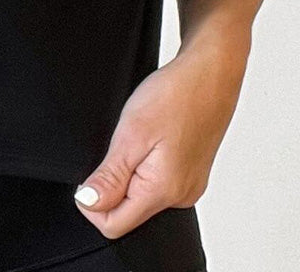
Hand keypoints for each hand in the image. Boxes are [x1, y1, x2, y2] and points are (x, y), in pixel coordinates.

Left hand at [73, 34, 248, 237]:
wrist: (211, 74)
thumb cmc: (175, 96)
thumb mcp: (131, 134)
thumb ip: (110, 176)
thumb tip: (88, 203)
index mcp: (163, 191)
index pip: (114, 225)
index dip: (91, 202)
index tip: (90, 172)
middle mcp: (180, 196)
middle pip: (128, 213)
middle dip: (111, 185)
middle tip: (117, 147)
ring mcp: (189, 185)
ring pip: (141, 196)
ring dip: (128, 173)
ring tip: (137, 139)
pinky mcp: (191, 173)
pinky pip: (157, 182)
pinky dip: (144, 166)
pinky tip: (150, 139)